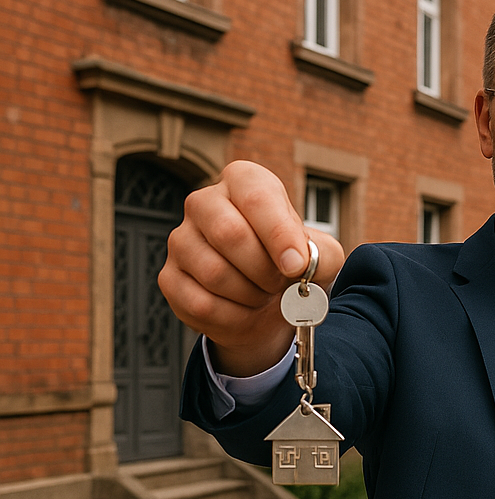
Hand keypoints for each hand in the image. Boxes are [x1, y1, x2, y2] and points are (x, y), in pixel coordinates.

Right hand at [158, 160, 345, 375]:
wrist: (267, 302)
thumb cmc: (291, 266)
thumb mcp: (321, 256)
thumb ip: (321, 255)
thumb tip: (297, 262)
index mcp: (244, 182)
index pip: (257, 197)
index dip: (279, 234)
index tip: (296, 266)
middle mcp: (204, 203)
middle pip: (229, 234)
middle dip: (265, 270)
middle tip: (281, 284)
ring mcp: (181, 240)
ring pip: (214, 273)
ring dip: (251, 295)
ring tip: (264, 294)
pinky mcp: (169, 277)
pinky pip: (201, 303)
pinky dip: (233, 317)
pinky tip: (244, 310)